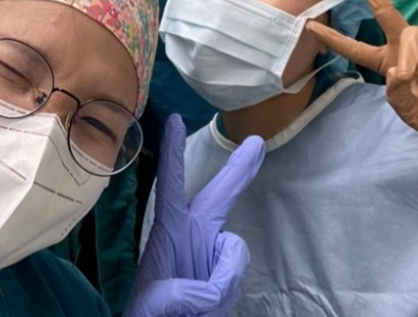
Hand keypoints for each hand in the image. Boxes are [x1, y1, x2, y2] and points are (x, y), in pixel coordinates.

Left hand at [125, 115, 263, 316]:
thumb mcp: (161, 304)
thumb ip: (191, 290)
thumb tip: (218, 281)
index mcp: (168, 232)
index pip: (170, 185)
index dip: (173, 152)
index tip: (176, 119)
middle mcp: (192, 236)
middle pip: (219, 196)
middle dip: (238, 171)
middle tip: (256, 143)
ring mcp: (210, 254)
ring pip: (235, 252)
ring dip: (222, 280)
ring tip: (198, 304)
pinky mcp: (224, 274)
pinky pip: (238, 274)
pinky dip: (227, 290)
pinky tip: (210, 305)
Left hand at [307, 0, 417, 182]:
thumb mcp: (415, 115)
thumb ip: (399, 98)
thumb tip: (393, 72)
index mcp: (390, 65)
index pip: (357, 49)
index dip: (334, 39)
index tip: (310, 25)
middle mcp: (405, 48)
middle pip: (384, 12)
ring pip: (409, 33)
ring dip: (408, 55)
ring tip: (415, 78)